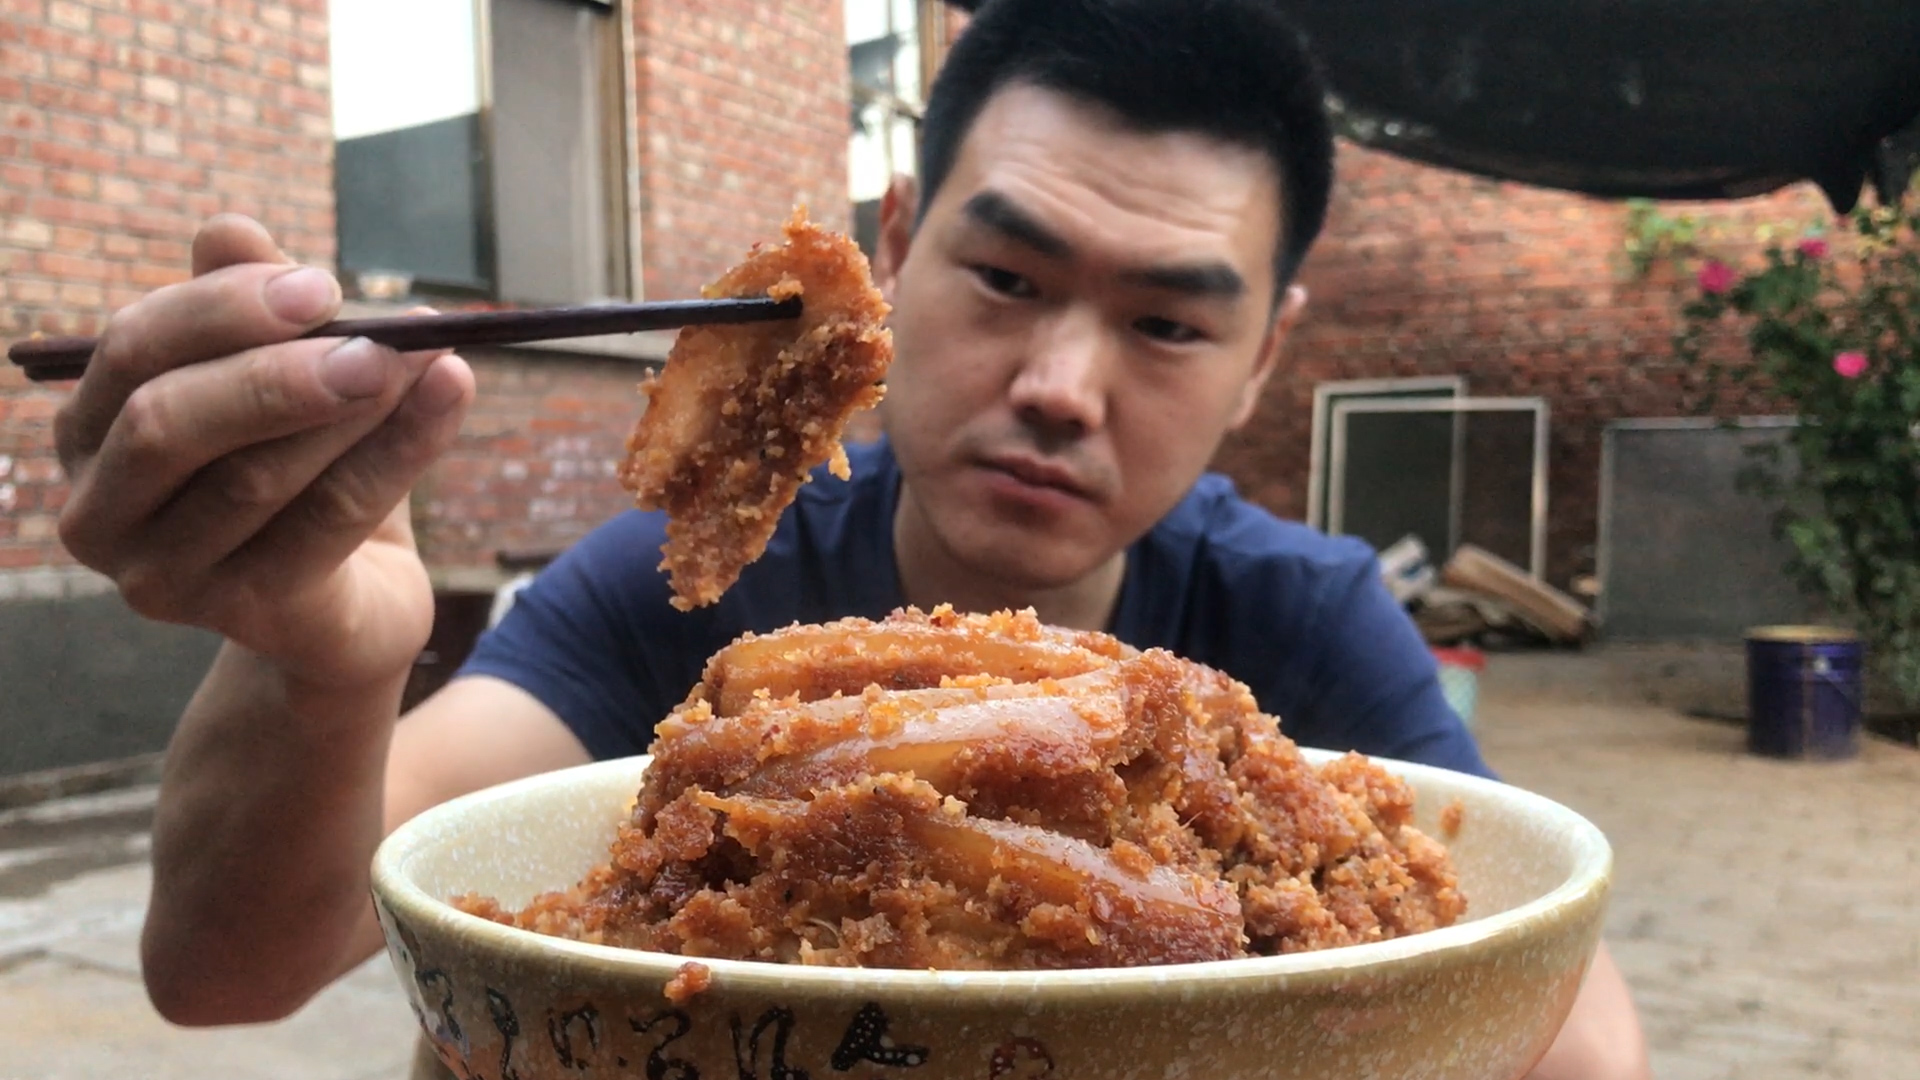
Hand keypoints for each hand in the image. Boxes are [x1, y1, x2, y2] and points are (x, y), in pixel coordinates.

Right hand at [53, 214, 475, 690]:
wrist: (349, 601)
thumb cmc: (299, 469)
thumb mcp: (279, 377)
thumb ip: (249, 306)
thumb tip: (228, 230)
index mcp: (90, 430)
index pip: (132, 351)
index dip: (223, 308)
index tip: (322, 285)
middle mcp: (101, 511)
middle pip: (168, 423)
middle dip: (277, 371)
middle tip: (380, 337)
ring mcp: (163, 576)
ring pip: (255, 478)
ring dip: (356, 409)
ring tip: (433, 358)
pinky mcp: (245, 614)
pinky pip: (329, 522)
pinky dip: (401, 452)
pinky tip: (452, 396)